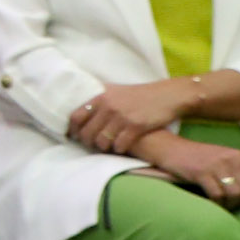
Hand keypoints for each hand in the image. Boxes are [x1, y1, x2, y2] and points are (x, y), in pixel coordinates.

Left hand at [69, 78, 194, 154]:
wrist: (167, 95)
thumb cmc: (139, 94)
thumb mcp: (116, 90)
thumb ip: (99, 97)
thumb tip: (79, 106)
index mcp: (101, 96)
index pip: (76, 116)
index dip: (73, 129)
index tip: (74, 136)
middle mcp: (108, 106)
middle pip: (87, 132)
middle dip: (87, 142)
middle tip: (91, 145)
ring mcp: (122, 117)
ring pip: (101, 142)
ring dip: (103, 148)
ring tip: (107, 147)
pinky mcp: (136, 126)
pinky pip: (119, 145)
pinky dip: (118, 149)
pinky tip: (121, 147)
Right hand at [139, 132, 239, 208]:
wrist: (171, 148)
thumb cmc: (200, 157)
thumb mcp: (228, 159)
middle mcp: (231, 159)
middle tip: (233, 204)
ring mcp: (216, 165)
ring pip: (235, 195)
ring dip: (230, 205)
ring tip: (224, 205)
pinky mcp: (201, 172)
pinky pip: (217, 195)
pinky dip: (217, 204)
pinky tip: (213, 203)